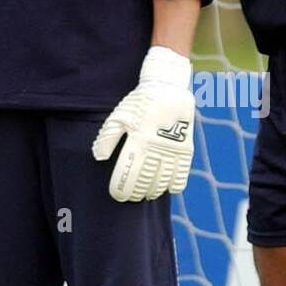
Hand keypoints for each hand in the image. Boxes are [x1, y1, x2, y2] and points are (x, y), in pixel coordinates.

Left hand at [92, 46, 194, 201]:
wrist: (169, 89)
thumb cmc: (140, 103)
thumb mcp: (119, 116)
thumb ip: (107, 138)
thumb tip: (99, 157)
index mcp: (138, 140)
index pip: (127, 173)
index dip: (121, 188)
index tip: (117, 194)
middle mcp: (156, 148)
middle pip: (144, 181)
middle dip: (136, 193)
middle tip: (131, 196)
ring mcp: (172, 150)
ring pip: (162, 182)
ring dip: (153, 191)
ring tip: (147, 194)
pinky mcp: (185, 150)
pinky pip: (181, 175)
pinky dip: (173, 186)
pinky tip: (166, 188)